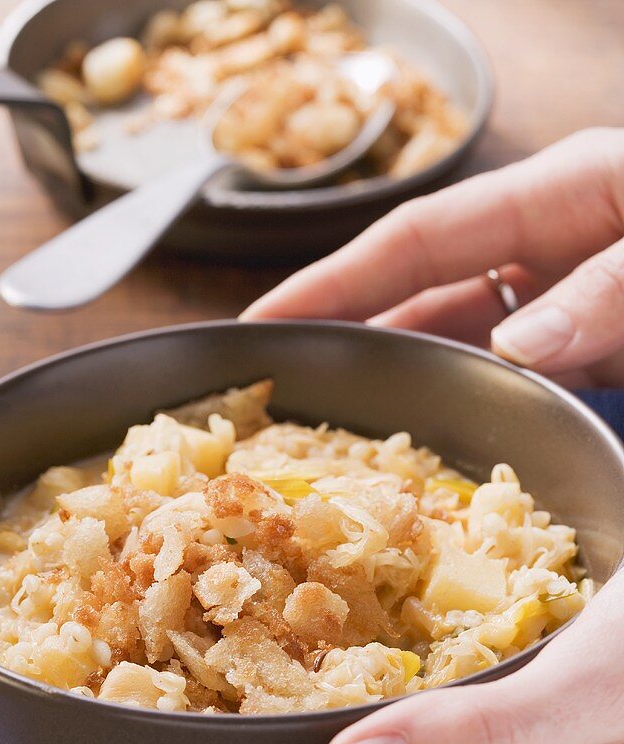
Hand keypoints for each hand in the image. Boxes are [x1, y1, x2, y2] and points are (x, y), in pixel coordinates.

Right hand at [243, 127, 623, 388]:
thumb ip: (603, 291)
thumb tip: (521, 348)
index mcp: (557, 194)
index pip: (417, 238)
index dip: (336, 281)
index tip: (268, 321)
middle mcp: (550, 244)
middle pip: (426, 293)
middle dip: (354, 336)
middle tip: (285, 385)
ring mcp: (571, 296)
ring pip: (467, 343)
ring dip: (414, 382)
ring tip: (347, 426)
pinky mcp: (598, 343)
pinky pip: (521, 378)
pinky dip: (480, 405)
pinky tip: (441, 435)